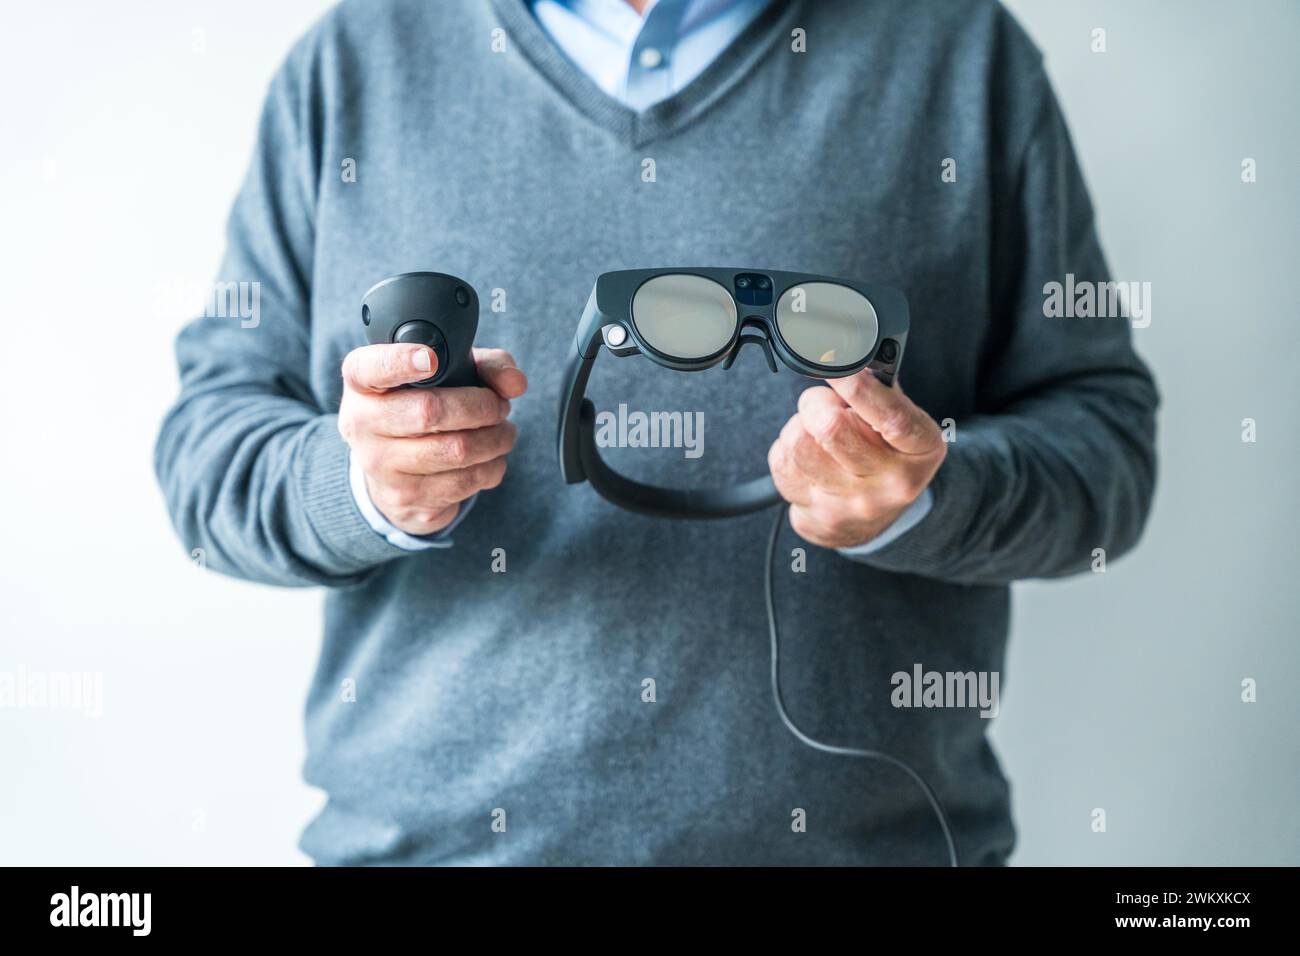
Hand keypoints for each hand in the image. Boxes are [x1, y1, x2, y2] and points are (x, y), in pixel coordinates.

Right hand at [338, 343, 527, 535]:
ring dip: (496, 439)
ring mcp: (380, 466)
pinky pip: (464, 482)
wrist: (393, 474)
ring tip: (504, 432)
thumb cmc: (422, 408)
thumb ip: (484, 366)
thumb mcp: (446, 376)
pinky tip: (492, 457)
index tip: (432, 359)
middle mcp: (362, 424)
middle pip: (430, 411)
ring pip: (456, 450)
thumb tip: (514, 383)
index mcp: (362, 383)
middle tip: (500, 406)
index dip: (400, 361)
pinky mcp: (405, 499)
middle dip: (481, 407)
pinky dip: (492, 467)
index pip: (371, 368)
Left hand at [767, 371, 944, 548]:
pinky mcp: (819, 518)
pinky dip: (786, 452)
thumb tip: (849, 362)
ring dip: (798, 427)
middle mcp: (891, 483)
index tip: (837, 370)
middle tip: (822, 404)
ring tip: (815, 434)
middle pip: (831, 427)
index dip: (857, 388)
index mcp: (921, 450)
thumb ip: (881, 392)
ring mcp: (853, 505)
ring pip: (798, 443)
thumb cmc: (887, 457)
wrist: (875, 521)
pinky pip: (781, 464)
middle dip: (817, 403)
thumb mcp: (904, 424)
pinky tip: (807, 459)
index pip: (890, 417)